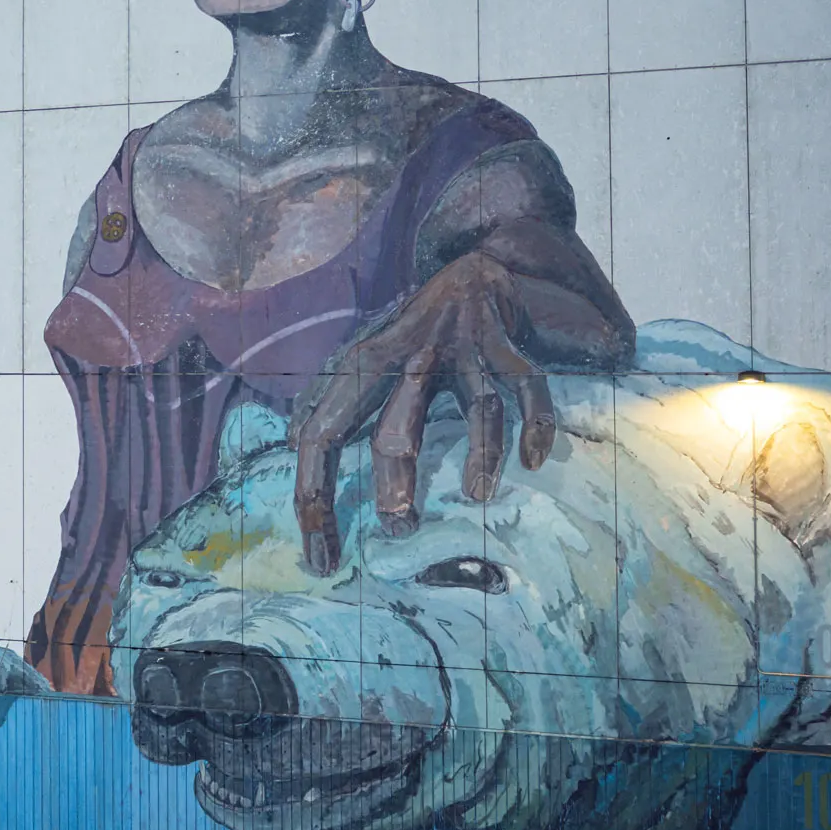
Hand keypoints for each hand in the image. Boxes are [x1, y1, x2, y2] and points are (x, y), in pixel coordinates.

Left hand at [289, 251, 556, 572]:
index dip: (316, 499)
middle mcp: (409, 359)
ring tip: (476, 496)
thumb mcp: (360, 359)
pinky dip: (535, 425)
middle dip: (395, 482)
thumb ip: (326, 398)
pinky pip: (527, 388)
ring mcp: (463, 352)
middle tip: (399, 530)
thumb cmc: (408, 332)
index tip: (322, 559)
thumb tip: (295, 439)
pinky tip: (533, 460)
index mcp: (361, 369)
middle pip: (396, 427)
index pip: (322, 438)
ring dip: (481, 454)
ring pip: (477, 407)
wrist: (472, 270)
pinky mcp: (509, 345)